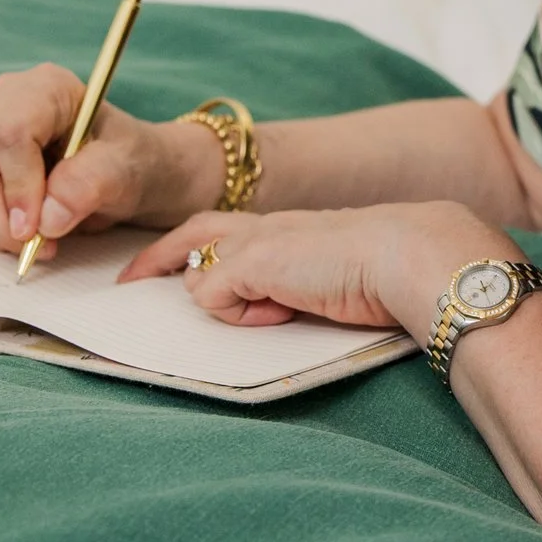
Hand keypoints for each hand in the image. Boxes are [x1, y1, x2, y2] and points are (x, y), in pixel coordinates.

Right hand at [0, 63, 202, 258]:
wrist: (131, 173)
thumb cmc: (131, 160)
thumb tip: (48, 218)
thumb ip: (89, 184)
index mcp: (47, 89)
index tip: (34, 227)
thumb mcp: (124, 169)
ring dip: (1, 228)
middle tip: (35, 248)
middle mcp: (9, 104)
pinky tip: (35, 236)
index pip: (12, 132)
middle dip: (3, 215)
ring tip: (47, 244)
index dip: (18, 184)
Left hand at [119, 202, 516, 334]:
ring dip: (214, 297)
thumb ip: (298, 289)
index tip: (173, 270)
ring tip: (238, 312)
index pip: (231, 230)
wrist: (412, 254)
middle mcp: (269, 228)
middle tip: (129, 281)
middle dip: (156, 257)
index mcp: (292, 230)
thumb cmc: (389, 273)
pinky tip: (281, 312)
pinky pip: (214, 294)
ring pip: (199, 268)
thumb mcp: (332, 282)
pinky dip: (239, 312)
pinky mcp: (254, 262)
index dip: (197, 248)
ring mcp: (259, 242)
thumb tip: (271, 306)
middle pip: (196, 232)